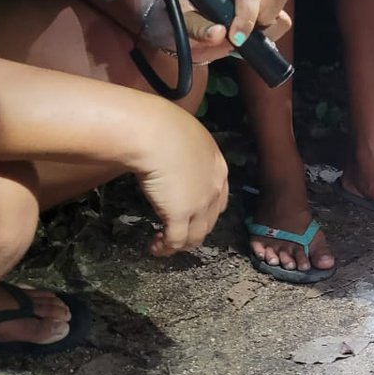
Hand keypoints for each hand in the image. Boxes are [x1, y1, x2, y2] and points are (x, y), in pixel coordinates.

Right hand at [129, 102, 229, 256]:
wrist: (154, 133)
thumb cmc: (161, 126)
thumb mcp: (182, 137)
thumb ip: (182, 153)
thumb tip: (167, 157)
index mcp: (217, 165)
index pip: (219, 196)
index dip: (206, 209)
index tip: (190, 212)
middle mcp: (215, 186)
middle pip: (211, 218)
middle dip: (195, 228)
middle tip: (176, 231)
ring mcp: (201, 203)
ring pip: (196, 234)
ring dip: (181, 243)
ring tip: (163, 243)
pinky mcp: (182, 214)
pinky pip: (177, 240)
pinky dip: (167, 247)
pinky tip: (156, 247)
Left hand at [183, 0, 290, 63]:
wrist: (174, 36)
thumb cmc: (174, 19)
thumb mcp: (178, 19)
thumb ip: (196, 26)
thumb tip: (218, 34)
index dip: (246, 16)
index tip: (233, 37)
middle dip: (266, 17)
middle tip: (243, 36)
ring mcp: (254, 13)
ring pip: (282, 17)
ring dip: (269, 33)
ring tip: (245, 44)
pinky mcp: (257, 32)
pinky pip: (275, 35)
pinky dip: (268, 45)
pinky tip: (247, 49)